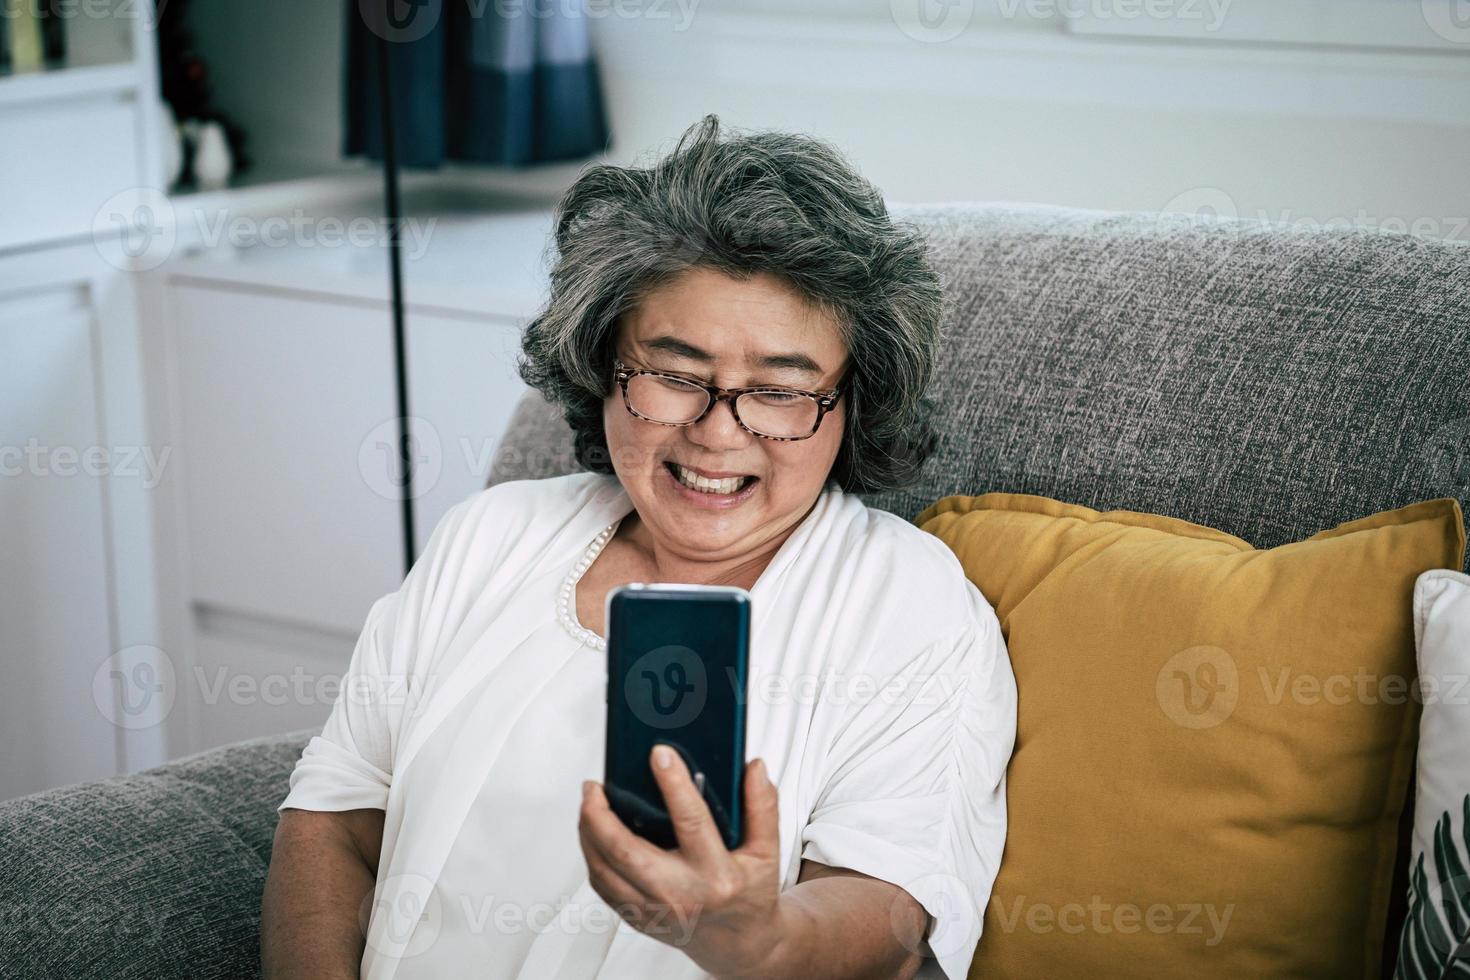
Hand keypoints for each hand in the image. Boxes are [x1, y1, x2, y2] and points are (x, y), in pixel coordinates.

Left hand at [579, 745, 784, 978]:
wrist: (738, 943)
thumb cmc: (750, 893)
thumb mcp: (768, 852)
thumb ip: (763, 807)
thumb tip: (754, 767)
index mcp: (717, 876)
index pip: (692, 822)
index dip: (675, 784)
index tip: (660, 753)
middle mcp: (681, 895)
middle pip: (625, 851)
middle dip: (601, 814)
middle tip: (594, 785)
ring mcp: (654, 910)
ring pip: (604, 869)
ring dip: (588, 832)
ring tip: (589, 802)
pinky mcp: (637, 917)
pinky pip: (602, 885)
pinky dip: (592, 855)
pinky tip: (594, 832)